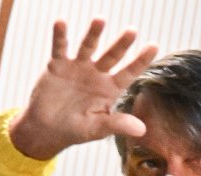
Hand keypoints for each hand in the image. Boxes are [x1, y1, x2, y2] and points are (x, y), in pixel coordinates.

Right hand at [9, 18, 158, 159]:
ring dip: (93, 33)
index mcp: (110, 89)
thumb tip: (142, 130)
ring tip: (100, 20)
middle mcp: (96, 74)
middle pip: (111, 56)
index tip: (154, 46)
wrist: (46, 129)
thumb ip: (117, 125)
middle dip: (121, 44)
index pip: (129, 73)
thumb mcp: (97, 129)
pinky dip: (60, 36)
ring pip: (88, 46)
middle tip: (132, 31)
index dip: (141, 60)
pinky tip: (61, 23)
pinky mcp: (58, 65)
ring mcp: (78, 67)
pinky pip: (60, 48)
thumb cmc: (75, 130)